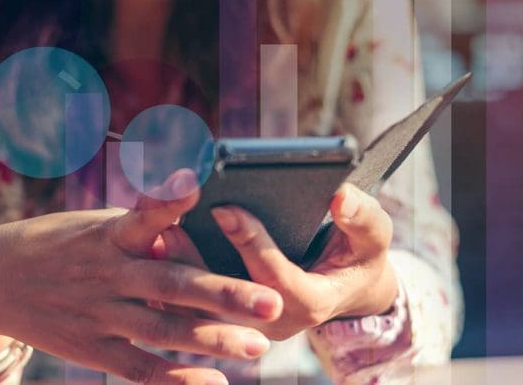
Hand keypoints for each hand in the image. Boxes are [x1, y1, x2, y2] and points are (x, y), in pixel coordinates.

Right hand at [0, 170, 283, 384]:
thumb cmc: (57, 244)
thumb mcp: (93, 225)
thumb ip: (142, 231)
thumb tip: (192, 221)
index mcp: (109, 236)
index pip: (144, 216)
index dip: (169, 201)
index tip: (196, 186)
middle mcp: (107, 275)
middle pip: (171, 284)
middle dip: (222, 293)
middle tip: (272, 303)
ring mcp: (99, 315)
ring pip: (162, 330)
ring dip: (211, 339)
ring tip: (257, 348)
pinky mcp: (91, 348)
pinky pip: (140, 367)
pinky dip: (176, 379)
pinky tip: (215, 382)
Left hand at [162, 183, 396, 340]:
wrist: (344, 286)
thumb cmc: (357, 255)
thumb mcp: (373, 237)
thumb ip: (362, 217)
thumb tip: (340, 196)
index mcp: (311, 303)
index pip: (275, 278)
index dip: (251, 243)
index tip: (226, 208)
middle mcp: (271, 323)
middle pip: (226, 297)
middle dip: (198, 259)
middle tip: (171, 225)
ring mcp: (243, 326)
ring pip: (199, 305)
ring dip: (175, 269)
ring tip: (151, 233)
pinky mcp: (222, 319)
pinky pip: (188, 303)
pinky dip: (169, 275)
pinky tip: (149, 243)